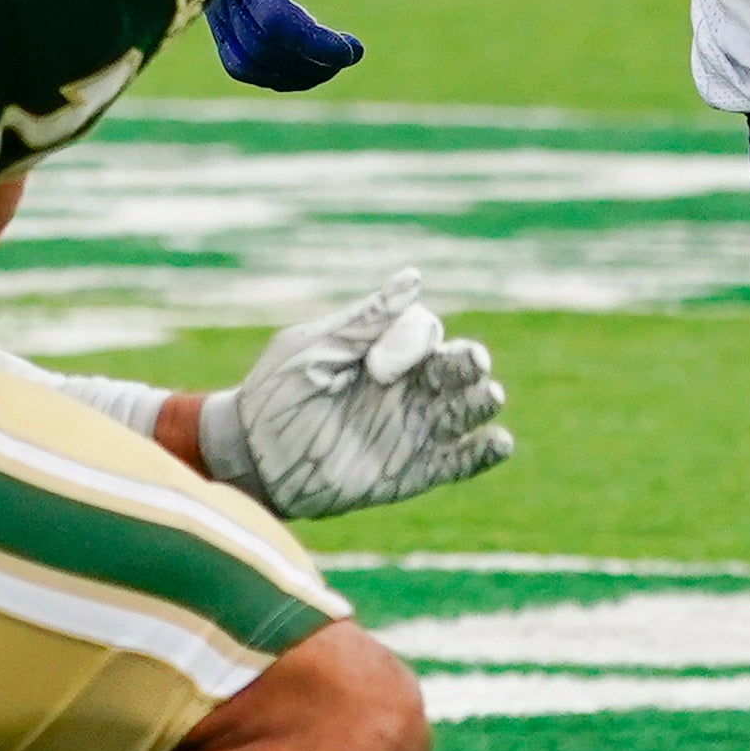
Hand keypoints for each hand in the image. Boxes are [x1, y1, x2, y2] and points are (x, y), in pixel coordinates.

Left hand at [194, 267, 510, 519]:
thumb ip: (365, 320)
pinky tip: (499, 442)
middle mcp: (406, 387)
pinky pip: (457, 462)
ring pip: (465, 409)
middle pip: (459, 365)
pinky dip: (482, 453)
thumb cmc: (275, 394)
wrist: (250, 458)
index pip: (425, 331)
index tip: (375, 368)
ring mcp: (412, 429)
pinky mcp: (411, 472)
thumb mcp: (314, 348)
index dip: (412, 342)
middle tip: (470, 364)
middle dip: (468, 361)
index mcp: (383, 351)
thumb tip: (414, 278)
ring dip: (482, 400)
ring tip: (489, 396)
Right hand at [203, 0, 361, 92]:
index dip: (317, 46)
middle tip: (350, 51)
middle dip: (310, 63)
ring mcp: (214, 0)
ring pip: (245, 63)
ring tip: (334, 59)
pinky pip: (238, 56)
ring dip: (294, 73)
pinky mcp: (219, 8)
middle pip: (261, 53)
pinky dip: (275, 68)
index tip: (354, 48)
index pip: (277, 24)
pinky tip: (310, 56)